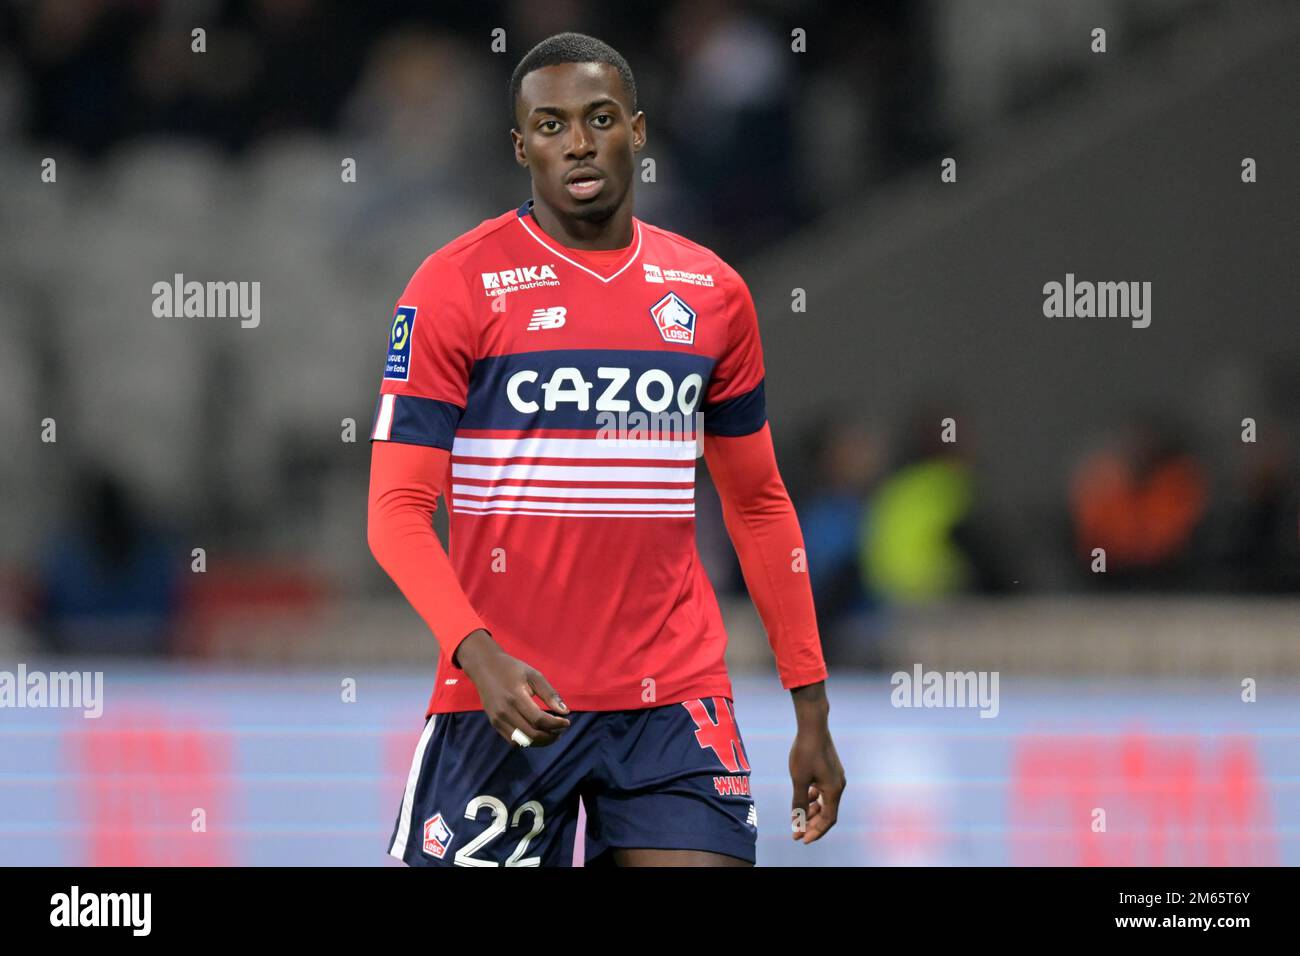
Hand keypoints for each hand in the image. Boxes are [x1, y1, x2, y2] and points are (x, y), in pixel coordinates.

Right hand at [453, 629, 570, 746]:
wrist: (484, 667)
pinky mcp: (494, 723)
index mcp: (516, 696)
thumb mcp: (534, 675)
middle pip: (532, 734)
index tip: (567, 722)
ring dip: (540, 742)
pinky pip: (512, 741)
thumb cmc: (512, 669)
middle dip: (550, 736)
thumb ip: (549, 693)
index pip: (539, 719)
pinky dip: (527, 741)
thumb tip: (565, 711)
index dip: (556, 724)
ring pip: (522, 741)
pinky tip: (536, 733)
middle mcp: (505, 711)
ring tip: (551, 734)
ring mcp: (497, 719)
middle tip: (561, 731)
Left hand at [788, 700, 844, 843]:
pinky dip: (814, 797)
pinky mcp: (831, 770)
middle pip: (827, 812)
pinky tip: (804, 797)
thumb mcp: (799, 779)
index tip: (802, 839)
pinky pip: (824, 791)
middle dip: (812, 823)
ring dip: (812, 810)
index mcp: (834, 790)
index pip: (828, 820)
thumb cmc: (805, 752)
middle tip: (797, 831)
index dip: (815, 831)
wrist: (813, 726)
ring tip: (798, 815)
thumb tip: (797, 821)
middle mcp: (839, 785)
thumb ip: (799, 801)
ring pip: (825, 801)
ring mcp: (836, 777)